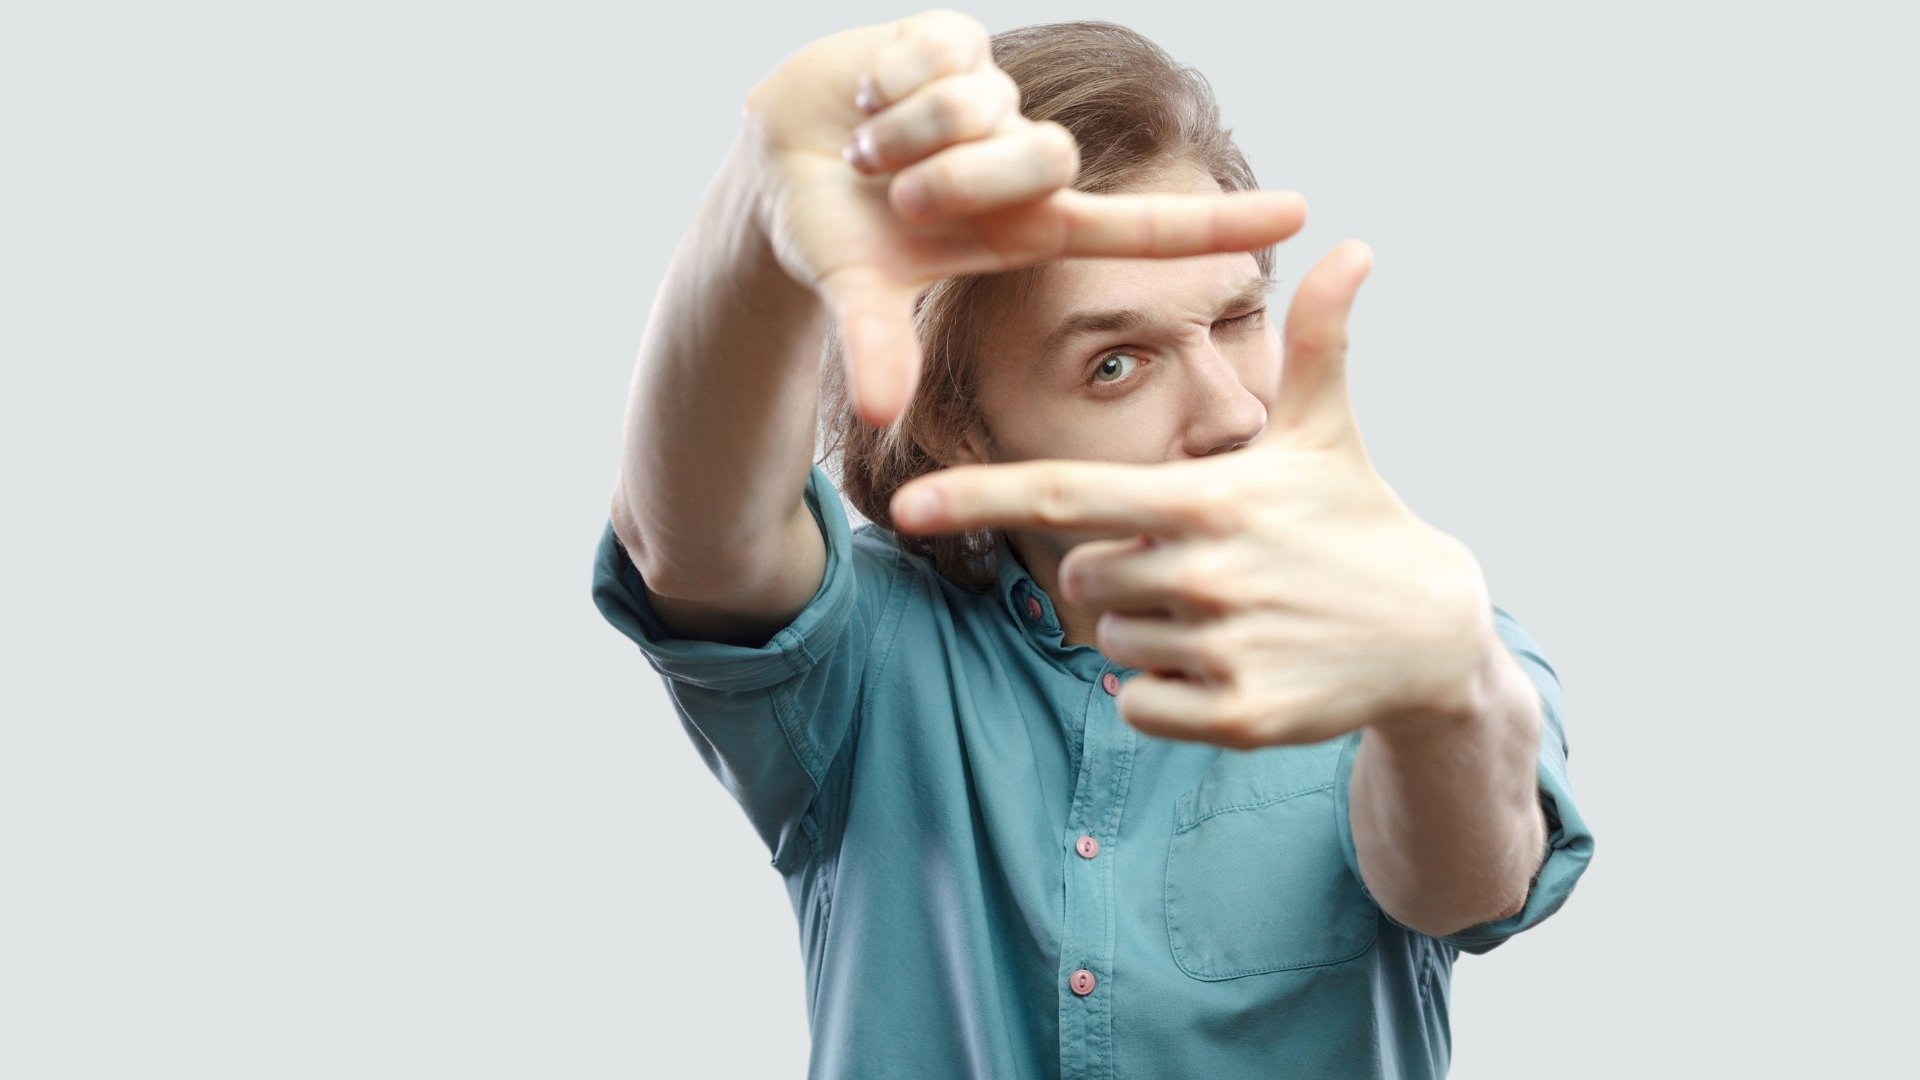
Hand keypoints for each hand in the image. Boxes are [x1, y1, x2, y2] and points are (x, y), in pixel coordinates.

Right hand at [738, 9, 1309, 426]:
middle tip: (898, 195)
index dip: (1219, 221)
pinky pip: (941, 51)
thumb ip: (876, 345)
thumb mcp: (859, 293)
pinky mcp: (958, 40)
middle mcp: (1028, 162)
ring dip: (907, 132)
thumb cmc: (836, 236)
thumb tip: (879, 411)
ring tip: (871, 149)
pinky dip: (888, 81)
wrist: (779, 165)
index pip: (1142, 227)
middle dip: (955, 177)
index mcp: (1030, 228)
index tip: (1302, 211)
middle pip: (1045, 153)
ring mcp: (997, 100)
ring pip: (983, 102)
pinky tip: (868, 97)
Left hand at [887, 241, 1500, 749]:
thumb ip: (1320, 341)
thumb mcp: (1328, 431)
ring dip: (1150, 631)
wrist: (1435, 632)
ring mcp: (1221, 647)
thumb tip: (1352, 244)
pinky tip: (1229, 666)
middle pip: (1084, 577)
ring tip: (1231, 613)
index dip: (981, 497)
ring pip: (1111, 642)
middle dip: (1123, 572)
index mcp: (1207, 497)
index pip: (1068, 494)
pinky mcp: (1238, 717)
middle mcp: (1205, 571)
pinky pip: (1139, 704)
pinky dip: (1163, 692)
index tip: (907, 505)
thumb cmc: (1358, 517)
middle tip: (1205, 566)